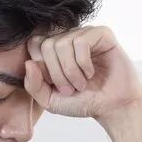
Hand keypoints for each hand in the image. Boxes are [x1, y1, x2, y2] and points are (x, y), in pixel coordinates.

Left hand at [23, 25, 141, 123]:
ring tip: (81, 84)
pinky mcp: (102, 34)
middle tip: (69, 89)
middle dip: (56, 73)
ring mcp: (85, 34)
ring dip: (70, 71)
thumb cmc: (83, 102)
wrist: (112, 107)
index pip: (34, 44)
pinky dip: (83, 63)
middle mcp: (68, 38)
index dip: (41, 68)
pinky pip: (81, 41)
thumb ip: (33, 85)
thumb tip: (29, 63)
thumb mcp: (50, 100)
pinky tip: (90, 73)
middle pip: (46, 45)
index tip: (54, 85)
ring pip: (61, 44)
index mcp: (54, 49)